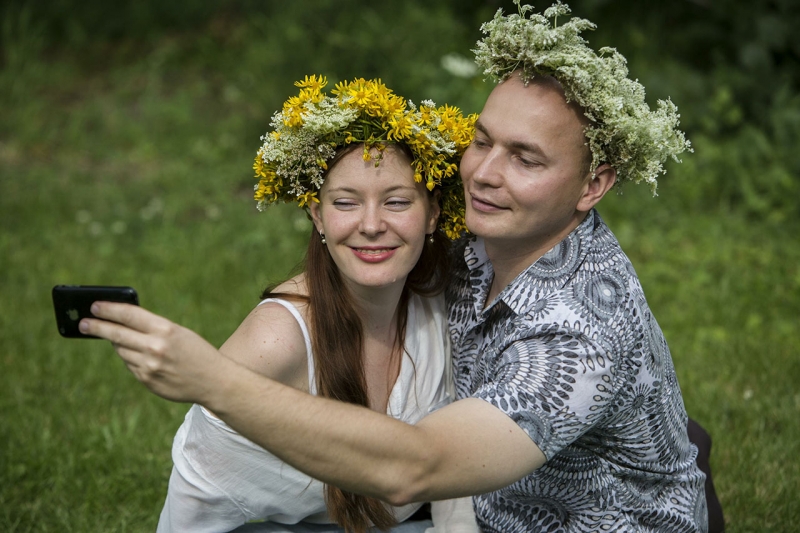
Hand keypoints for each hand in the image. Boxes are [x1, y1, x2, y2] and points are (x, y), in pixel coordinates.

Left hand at [80, 301, 231, 403]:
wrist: (213, 380)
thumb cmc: (196, 351)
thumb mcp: (179, 332)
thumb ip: (152, 328)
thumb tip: (120, 324)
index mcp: (165, 330)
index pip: (129, 314)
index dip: (108, 309)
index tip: (94, 305)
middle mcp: (155, 347)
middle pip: (116, 334)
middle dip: (97, 327)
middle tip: (83, 323)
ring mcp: (149, 366)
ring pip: (121, 350)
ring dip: (118, 344)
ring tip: (121, 339)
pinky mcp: (147, 380)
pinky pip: (130, 365)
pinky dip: (132, 359)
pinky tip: (142, 357)